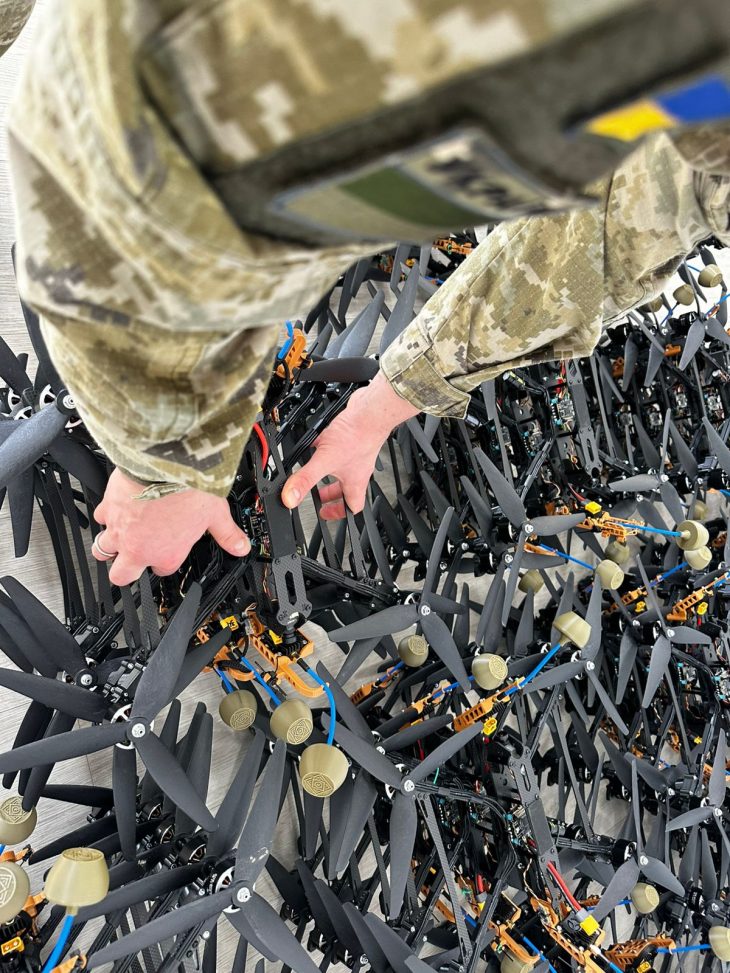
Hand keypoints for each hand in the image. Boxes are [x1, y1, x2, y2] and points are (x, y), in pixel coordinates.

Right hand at [92, 469, 249, 584]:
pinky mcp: (107, 508)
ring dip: (109, 546)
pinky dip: (106, 514)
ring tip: (119, 537)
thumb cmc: (188, 489)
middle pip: (121, 576)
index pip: (162, 570)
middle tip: (134, 557)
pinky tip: (116, 506)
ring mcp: (120, 529)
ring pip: (102, 550)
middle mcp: (139, 547)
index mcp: (167, 553)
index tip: (170, 549)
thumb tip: (241, 546)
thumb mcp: (216, 514)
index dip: (166, 560)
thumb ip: (227, 534)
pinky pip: (100, 518)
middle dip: (125, 570)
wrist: (162, 464)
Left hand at [282, 371, 419, 518]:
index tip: (325, 513)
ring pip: (341, 469)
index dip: (338, 513)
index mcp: (354, 482)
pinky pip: (336, 449)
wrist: (370, 412)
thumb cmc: (357, 436)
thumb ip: (306, 479)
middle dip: (329, 493)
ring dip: (327, 471)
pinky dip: (326, 449)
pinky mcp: (350, 438)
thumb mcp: (324, 461)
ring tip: (313, 469)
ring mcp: (355, 454)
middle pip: (345, 489)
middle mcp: (356, 470)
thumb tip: (291, 498)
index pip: (351, 507)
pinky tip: (315, 443)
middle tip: (317, 494)